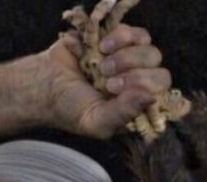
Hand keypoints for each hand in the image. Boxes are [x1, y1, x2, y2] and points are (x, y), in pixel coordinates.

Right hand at [40, 23, 171, 138]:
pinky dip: (119, 37)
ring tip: (102, 65)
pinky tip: (102, 46)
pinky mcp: (119, 39)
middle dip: (135, 77)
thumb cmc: (69, 108)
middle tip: (108, 83)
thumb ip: (123, 113)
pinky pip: (134, 33)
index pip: (163, 99)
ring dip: (126, 57)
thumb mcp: (96, 122)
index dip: (148, 92)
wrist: (43, 82)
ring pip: (150, 51)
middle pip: (161, 74)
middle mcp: (138, 84)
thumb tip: (151, 97)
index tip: (119, 92)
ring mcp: (131, 60)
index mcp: (136, 108)